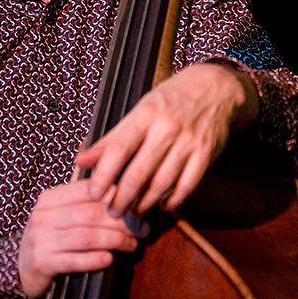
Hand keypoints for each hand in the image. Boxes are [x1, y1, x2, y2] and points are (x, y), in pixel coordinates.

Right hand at [18, 179, 138, 297]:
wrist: (20, 268)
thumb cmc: (50, 238)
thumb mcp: (60, 214)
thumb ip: (85, 202)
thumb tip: (122, 191)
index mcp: (51, 198)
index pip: (89, 190)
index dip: (116, 196)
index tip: (137, 206)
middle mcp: (44, 215)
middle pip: (91, 214)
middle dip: (122, 222)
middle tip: (141, 229)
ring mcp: (41, 239)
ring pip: (86, 236)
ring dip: (115, 241)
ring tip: (132, 244)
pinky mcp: (42, 263)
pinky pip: (74, 260)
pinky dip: (95, 260)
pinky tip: (110, 259)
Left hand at [75, 62, 258, 218]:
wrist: (215, 87)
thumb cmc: (172, 99)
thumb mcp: (140, 110)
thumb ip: (112, 138)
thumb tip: (82, 160)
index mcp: (145, 114)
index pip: (118, 148)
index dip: (103, 174)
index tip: (94, 193)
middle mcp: (166, 128)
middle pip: (138, 173)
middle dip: (122, 199)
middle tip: (112, 211)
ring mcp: (188, 142)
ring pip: (161, 184)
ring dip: (144, 203)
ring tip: (133, 210)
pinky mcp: (205, 154)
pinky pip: (186, 186)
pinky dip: (172, 201)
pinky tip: (162, 204)